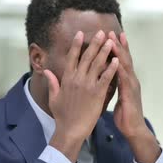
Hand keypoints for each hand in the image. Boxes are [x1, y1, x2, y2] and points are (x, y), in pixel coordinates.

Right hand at [46, 30, 118, 162]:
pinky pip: (106, 78)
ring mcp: (87, 85)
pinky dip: (111, 68)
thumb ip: (52, 83)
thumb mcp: (54, 98)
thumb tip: (46, 71)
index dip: (76, 45)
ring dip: (104, 51)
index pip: (72, 57)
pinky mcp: (97, 94)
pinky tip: (116, 60)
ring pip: (97, 64)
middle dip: (94, 43)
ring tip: (111, 41)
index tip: (81, 34)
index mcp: (66, 79)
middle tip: (101, 32)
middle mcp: (77, 79)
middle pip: (86, 57)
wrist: (70, 130)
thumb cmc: (62, 116)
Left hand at [109, 31, 159, 162]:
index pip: (122, 61)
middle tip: (112, 31)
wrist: (134, 130)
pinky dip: (120, 68)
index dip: (118, 48)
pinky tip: (116, 60)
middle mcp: (131, 81)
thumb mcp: (117, 98)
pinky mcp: (130, 94)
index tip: (111, 36)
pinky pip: (124, 79)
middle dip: (119, 45)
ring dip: (119, 52)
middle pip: (125, 59)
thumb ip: (113, 86)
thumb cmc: (125, 115)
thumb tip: (106, 79)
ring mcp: (132, 86)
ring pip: (125, 65)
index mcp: (127, 81)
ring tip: (113, 40)